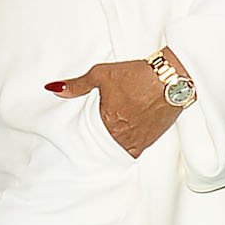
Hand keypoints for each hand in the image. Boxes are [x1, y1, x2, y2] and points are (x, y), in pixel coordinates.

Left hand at [47, 58, 181, 157]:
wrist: (171, 79)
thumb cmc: (136, 76)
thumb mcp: (101, 74)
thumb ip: (77, 85)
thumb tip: (54, 89)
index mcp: (107, 123)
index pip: (87, 137)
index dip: (82, 134)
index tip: (79, 132)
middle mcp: (123, 137)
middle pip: (103, 146)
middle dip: (97, 140)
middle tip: (93, 133)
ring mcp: (139, 141)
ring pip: (119, 150)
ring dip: (113, 144)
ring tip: (109, 133)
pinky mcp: (152, 140)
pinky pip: (135, 150)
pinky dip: (128, 144)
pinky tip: (124, 134)